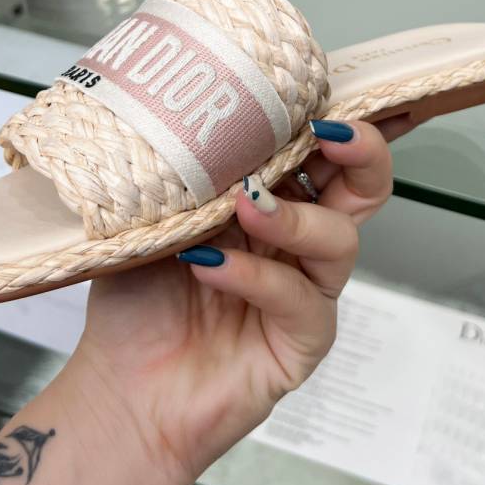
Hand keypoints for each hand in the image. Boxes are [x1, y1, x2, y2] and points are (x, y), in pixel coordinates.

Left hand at [67, 118, 403, 484]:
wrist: (120, 393)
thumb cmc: (138, 303)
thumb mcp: (154, 220)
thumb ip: (185, 175)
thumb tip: (199, 117)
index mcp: (271, 202)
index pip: (322, 153)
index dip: (342, 120)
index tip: (327, 91)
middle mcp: (297, 242)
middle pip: (364, 188)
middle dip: (360, 153)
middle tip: (326, 133)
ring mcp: (306, 292)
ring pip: (339, 240)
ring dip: (293, 216)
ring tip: (246, 203)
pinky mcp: (302, 341)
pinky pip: (300, 300)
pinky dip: (256, 277)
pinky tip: (211, 268)